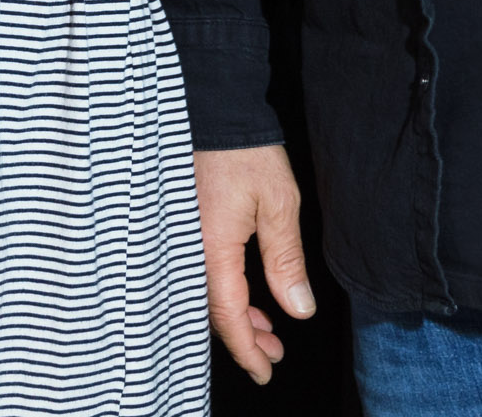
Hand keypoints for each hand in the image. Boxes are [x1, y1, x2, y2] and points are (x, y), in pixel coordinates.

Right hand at [194, 144, 314, 382]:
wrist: (215, 110)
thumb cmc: (246, 153)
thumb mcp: (280, 204)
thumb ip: (286, 260)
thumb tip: (298, 309)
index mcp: (212, 250)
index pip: (228, 316)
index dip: (248, 349)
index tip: (266, 372)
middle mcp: (189, 251)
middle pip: (213, 312)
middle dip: (245, 338)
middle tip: (273, 355)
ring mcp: (183, 240)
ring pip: (206, 295)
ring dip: (236, 316)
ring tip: (267, 329)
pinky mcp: (184, 229)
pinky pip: (201, 274)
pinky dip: (224, 292)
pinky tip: (246, 294)